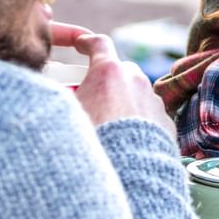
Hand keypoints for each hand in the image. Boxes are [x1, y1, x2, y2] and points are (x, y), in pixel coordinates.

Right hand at [52, 24, 174, 134]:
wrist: (126, 176)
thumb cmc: (91, 144)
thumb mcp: (65, 115)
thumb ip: (61, 99)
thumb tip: (54, 96)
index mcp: (108, 72)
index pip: (98, 44)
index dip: (87, 42)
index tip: (81, 44)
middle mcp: (135, 80)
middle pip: (119, 70)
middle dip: (107, 79)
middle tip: (92, 96)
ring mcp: (153, 101)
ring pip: (136, 93)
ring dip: (123, 102)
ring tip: (109, 125)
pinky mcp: (165, 122)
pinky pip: (148, 115)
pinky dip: (138, 122)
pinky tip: (126, 140)